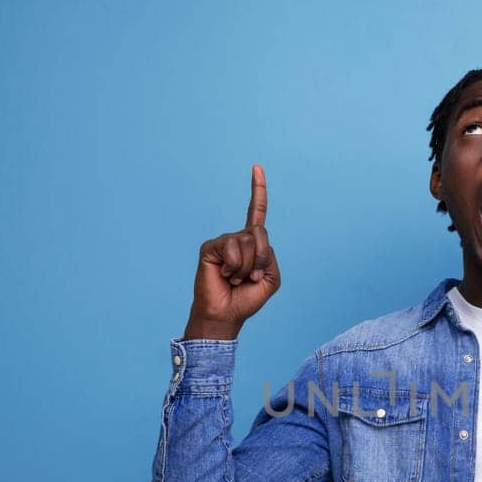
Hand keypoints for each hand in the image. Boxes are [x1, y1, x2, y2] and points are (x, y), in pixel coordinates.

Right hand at [184, 164, 280, 339]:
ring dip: (247, 267)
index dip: (258, 190)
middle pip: (259, 233)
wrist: (226, 314)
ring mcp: (223, 242)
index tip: (257, 167)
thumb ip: (270, 256)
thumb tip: (250, 239)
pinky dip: (234, 266)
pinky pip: (231, 248)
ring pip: (246, 242)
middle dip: (260, 259)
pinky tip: (225, 275)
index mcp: (253, 244)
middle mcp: (237, 238)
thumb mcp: (271, 278)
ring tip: (235, 278)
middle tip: (250, 277)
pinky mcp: (210, 247)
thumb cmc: (246, 298)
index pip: (257, 212)